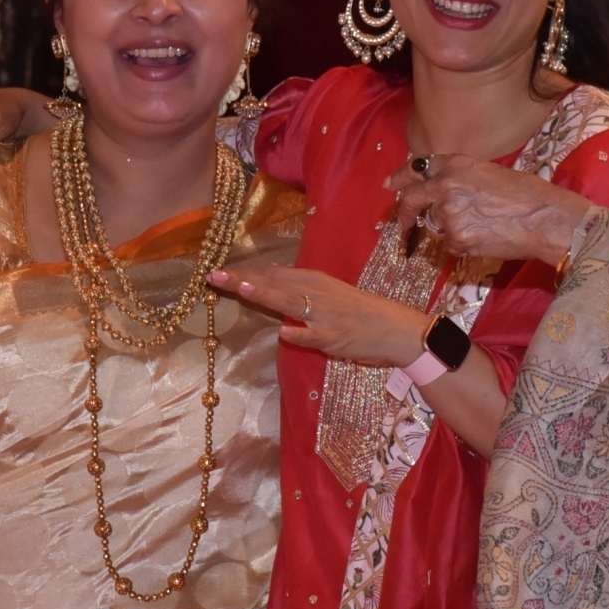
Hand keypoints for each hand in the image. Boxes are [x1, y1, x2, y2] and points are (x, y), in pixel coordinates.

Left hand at [209, 263, 428, 367]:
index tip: (216, 271)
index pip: (272, 274)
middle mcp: (316, 293)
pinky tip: (283, 332)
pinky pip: (315, 336)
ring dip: (266, 295)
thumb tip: (272, 271)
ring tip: (242, 288)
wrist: (395, 328)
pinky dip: (300, 334)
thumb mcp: (329, 290)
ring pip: (291, 303)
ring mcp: (325, 315)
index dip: (244, 273)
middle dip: (244, 280)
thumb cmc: (360, 310)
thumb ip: (298, 283)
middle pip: (275, 284)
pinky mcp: (336, 337)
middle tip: (213, 276)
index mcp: (313, 280)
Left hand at [385, 154, 591, 263]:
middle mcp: (445, 186)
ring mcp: (448, 214)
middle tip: (403, 221)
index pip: (417, 167)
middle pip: (411, 199)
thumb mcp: (489, 173)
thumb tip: (441, 192)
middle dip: (403, 211)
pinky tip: (484, 238)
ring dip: (447, 229)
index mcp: (455, 164)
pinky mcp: (456, 239)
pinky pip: (449, 244)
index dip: (401, 177)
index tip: (390, 185)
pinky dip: (460, 244)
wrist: (544, 219)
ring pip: (434, 225)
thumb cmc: (528, 194)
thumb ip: (460, 178)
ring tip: (479, 227)